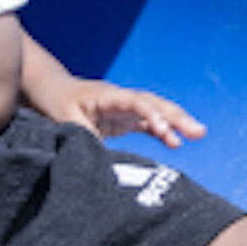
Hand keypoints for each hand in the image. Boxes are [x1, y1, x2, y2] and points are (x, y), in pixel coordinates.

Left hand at [60, 77, 202, 145]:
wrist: (48, 89)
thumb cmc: (54, 102)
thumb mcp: (64, 120)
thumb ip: (85, 136)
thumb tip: (102, 156)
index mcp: (107, 96)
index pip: (135, 103)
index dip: (151, 115)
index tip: (164, 129)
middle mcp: (121, 99)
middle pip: (153, 104)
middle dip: (176, 116)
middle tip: (197, 131)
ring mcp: (124, 108)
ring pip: (155, 112)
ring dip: (176, 122)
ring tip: (198, 134)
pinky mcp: (123, 119)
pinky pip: (148, 123)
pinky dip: (162, 132)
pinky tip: (176, 143)